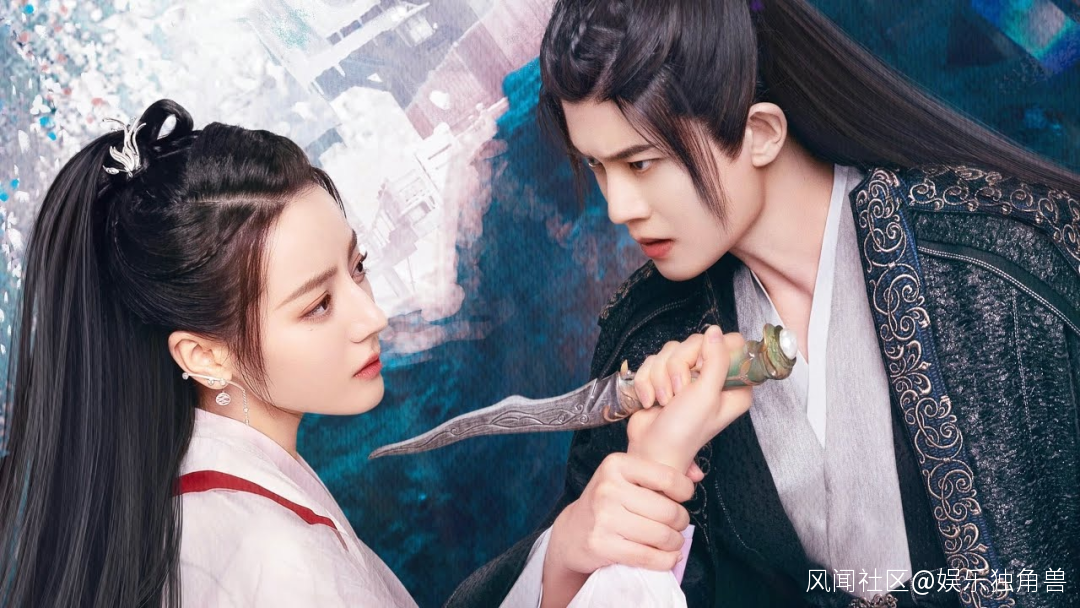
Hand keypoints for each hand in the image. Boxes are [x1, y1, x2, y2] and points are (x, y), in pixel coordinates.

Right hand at [541, 453, 697, 606]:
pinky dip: (665, 560)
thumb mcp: (623, 477)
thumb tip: (697, 475)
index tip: (681, 499)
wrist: (572, 532)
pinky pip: (648, 556)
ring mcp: (604, 517)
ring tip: (672, 542)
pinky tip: (667, 557)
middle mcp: (608, 487)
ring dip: (675, 543)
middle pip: (668, 510)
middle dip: (681, 522)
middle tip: (677, 525)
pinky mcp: (602, 544)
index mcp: (616, 465)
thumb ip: (657, 474)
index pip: (668, 477)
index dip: (684, 492)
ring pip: (661, 535)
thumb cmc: (608, 503)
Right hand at [627, 326, 752, 471]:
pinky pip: (652, 361)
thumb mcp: (706, 395)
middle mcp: (712, 378)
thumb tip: (716, 331)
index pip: (730, 344)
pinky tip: (651, 401)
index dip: (710, 351)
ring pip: (670, 351)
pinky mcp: (663, 378)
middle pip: (695, 343)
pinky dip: (647, 381)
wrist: (651, 449)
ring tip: (665, 401)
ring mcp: (687, 378)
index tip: (700, 369)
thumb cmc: (684, 432)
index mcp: (733, 384)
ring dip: (660, 377)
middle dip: (678, 367)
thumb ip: (717, 360)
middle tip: (679, 392)